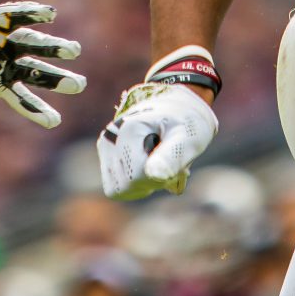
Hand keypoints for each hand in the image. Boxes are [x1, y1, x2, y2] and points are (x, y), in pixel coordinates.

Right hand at [98, 50, 220, 197]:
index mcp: (129, 130)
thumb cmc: (187, 122)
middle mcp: (110, 137)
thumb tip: (153, 175)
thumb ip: (172, 156)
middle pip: (126, 186)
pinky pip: (117, 186)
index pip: (136, 178)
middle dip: (152, 182)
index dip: (160, 178)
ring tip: (159, 162)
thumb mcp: (188, 138)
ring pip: (119, 189)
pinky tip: (150, 166)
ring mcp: (106, 145)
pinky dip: (135, 183)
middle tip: (169, 163)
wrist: (179, 106)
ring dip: (144, 184)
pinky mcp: (106, 153)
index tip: (175, 161)